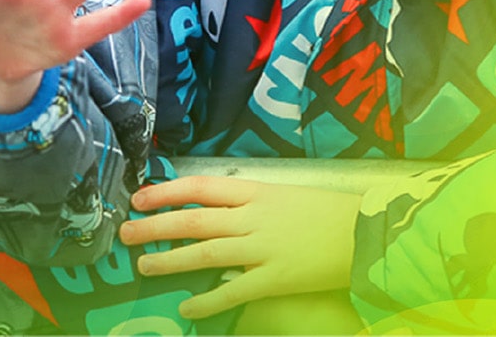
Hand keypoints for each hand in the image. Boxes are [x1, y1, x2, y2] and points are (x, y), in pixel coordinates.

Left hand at [120, 177, 362, 320]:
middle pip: (193, 220)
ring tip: (143, 266)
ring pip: (205, 253)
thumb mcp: (285, 193)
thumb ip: (251, 200)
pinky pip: (234, 291)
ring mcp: (262, 248)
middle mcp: (252, 217)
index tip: (139, 198)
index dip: (166, 192)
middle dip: (155, 226)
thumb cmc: (329, 210)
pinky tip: (187, 308)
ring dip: (170, 260)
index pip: (200, 187)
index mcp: (256, 190)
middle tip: (125, 233)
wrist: (369, 231)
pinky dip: (208, 300)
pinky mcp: (276, 278)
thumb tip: (217, 207)